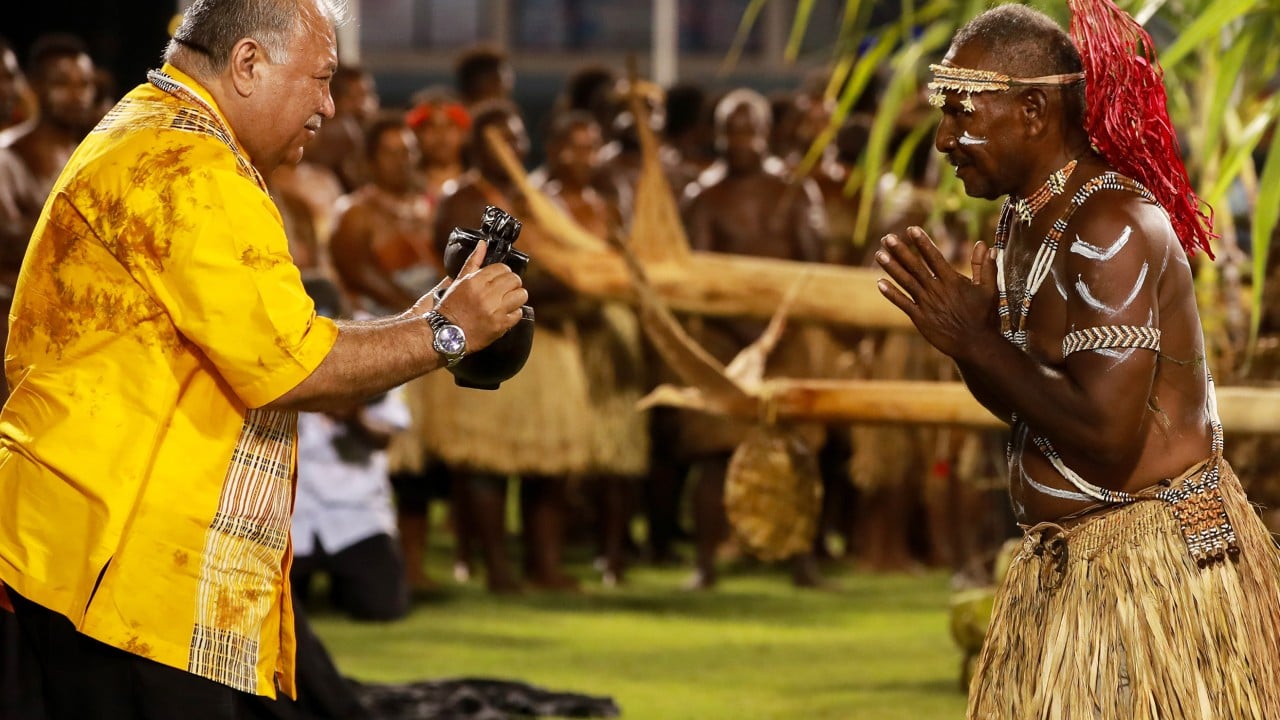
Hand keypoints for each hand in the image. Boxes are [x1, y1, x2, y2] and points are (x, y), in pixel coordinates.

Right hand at [431, 239, 528, 351]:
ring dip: (517, 297)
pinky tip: (504, 314)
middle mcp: (486, 295)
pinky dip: (514, 313)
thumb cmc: (452, 307)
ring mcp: (495, 310)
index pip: (502, 268)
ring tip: (508, 301)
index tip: (500, 279)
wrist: (447, 333)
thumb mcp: (459, 281)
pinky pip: (518, 313)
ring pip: (521, 295)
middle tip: (505, 290)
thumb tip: (482, 244)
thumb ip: (473, 261)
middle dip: (512, 284)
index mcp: (476, 281)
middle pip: (515, 280)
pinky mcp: (500, 325)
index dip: (503, 272)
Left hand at [874, 226, 998, 358]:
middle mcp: (936, 289)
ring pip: (906, 282)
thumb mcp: (988, 289)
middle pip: (915, 266)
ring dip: (891, 268)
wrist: (975, 344)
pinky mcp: (920, 318)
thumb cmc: (984, 316)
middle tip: (887, 237)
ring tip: (878, 254)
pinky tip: (879, 283)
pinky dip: (891, 293)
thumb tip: (985, 244)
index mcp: (952, 280)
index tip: (911, 229)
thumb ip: (984, 266)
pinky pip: (903, 303)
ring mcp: (926, 304)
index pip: (934, 257)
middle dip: (900, 251)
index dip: (922, 242)